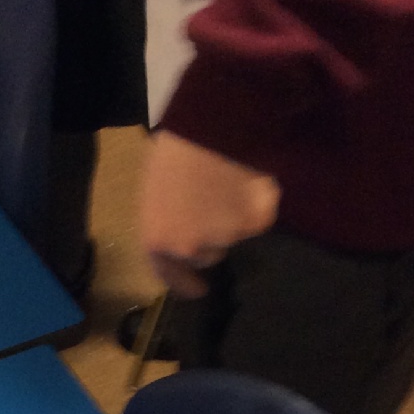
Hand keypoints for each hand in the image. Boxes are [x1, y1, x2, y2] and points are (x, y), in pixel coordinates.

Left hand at [140, 130, 279, 296]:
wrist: (209, 125)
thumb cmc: (174, 150)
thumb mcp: (155, 192)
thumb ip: (167, 221)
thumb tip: (182, 235)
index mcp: (158, 242)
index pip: (172, 278)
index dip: (187, 284)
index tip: (200, 289)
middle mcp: (191, 249)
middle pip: (209, 255)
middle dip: (212, 238)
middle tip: (214, 205)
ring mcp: (225, 238)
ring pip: (235, 237)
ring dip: (235, 220)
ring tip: (229, 185)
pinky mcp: (255, 223)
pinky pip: (259, 220)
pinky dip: (258, 205)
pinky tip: (248, 180)